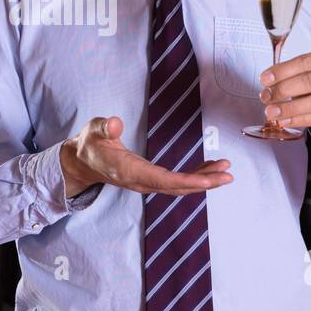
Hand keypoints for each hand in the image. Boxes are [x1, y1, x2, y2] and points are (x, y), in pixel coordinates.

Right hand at [60, 116, 231, 196]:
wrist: (82, 162)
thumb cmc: (89, 144)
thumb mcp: (93, 131)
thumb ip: (104, 127)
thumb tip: (114, 123)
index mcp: (127, 170)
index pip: (160, 179)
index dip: (185, 181)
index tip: (207, 181)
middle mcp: (139, 181)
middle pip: (176, 187)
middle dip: (204, 182)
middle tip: (228, 174)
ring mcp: (146, 183)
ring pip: (179, 186)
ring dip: (203, 180)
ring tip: (225, 169)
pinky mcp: (150, 179)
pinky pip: (175, 182)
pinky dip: (194, 177)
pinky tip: (208, 169)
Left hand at [259, 47, 310, 139]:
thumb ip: (292, 74)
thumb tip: (268, 84)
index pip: (306, 61)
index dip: (283, 71)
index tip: (265, 79)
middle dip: (284, 89)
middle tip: (266, 97)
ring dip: (289, 108)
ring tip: (271, 112)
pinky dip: (299, 119)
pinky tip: (285, 121)